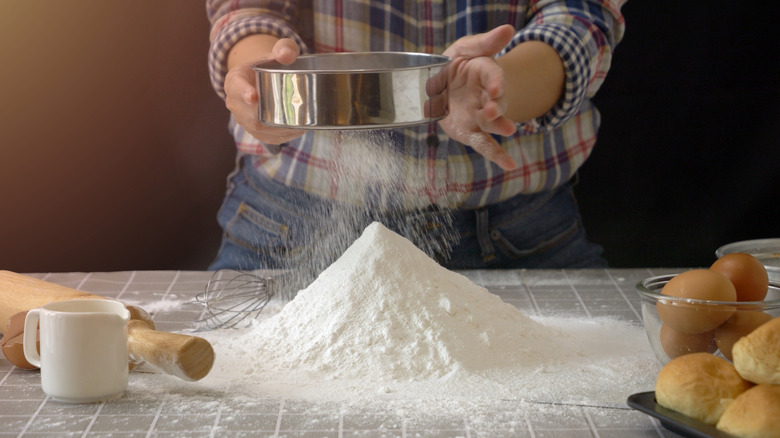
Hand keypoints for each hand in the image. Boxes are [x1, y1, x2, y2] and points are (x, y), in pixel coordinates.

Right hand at [224, 38, 303, 144]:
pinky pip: (265, 137)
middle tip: (293, 116)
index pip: (236, 86)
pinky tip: (297, 132)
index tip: (253, 96)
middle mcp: (235, 101)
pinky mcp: (253, 130)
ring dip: (277, 129)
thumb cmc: (271, 63)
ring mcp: (243, 118)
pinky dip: (281, 136)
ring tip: (300, 125)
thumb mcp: (279, 50)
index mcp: (235, 78)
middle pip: (248, 113)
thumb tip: (286, 55)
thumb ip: (285, 48)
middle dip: (267, 116)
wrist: (264, 78)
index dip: (243, 91)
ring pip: (257, 128)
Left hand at [439, 25, 517, 169]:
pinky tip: (510, 166)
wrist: (435, 87)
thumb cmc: (450, 65)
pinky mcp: (471, 132)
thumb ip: (484, 42)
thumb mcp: (463, 49)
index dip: (496, 82)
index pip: (493, 75)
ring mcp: (480, 116)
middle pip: (497, 101)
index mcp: (484, 72)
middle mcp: (487, 96)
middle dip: (497, 106)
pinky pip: (484, 145)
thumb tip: (509, 28)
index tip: (496, 89)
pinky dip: (497, 156)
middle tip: (492, 110)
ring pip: (493, 123)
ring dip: (500, 126)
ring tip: (508, 130)